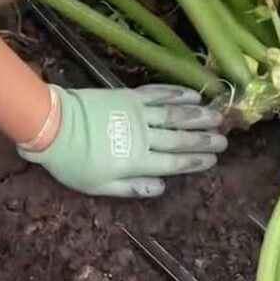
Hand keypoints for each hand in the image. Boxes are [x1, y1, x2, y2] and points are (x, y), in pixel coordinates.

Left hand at [19, 85, 226, 196]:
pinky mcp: (129, 96)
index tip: (213, 159)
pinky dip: (177, 94)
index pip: (174, 162)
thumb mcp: (99, 186)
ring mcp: (137, 113)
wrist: (54, 126)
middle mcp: (144, 136)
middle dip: (204, 139)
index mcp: (138, 161)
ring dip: (198, 115)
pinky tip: (193, 95)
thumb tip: (162, 187)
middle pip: (180, 138)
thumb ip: (132, 187)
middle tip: (225, 139)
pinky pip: (158, 93)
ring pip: (175, 114)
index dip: (196, 161)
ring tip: (218, 116)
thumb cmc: (74, 162)